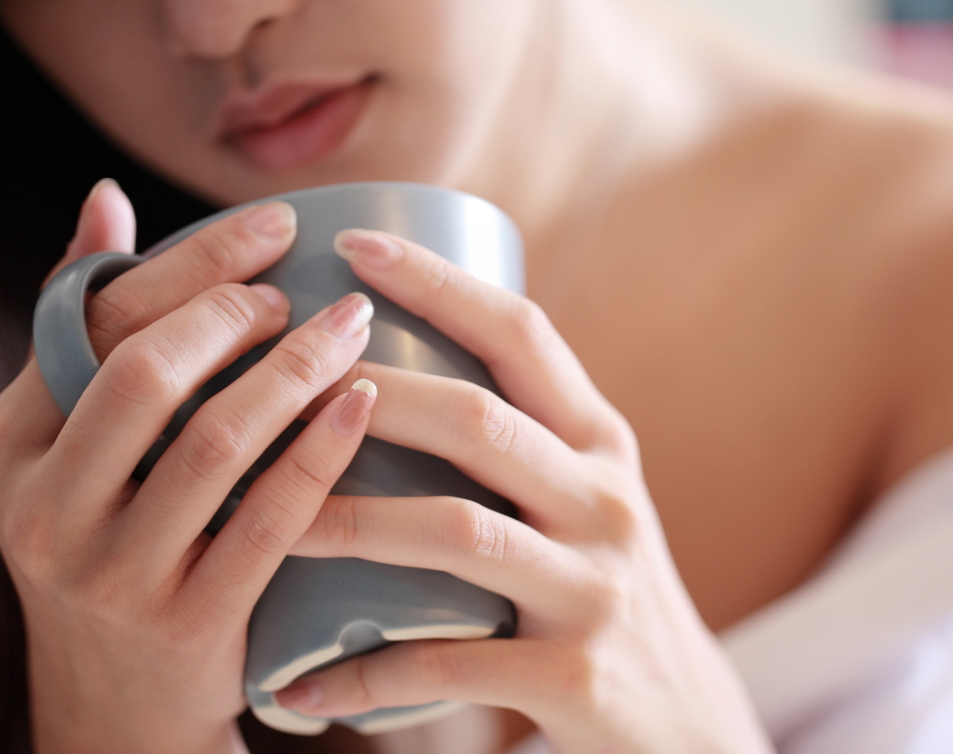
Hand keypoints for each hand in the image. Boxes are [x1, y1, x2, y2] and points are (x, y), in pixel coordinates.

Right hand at [0, 182, 377, 753]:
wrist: (117, 703)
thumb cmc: (115, 542)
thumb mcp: (74, 447)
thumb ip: (90, 330)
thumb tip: (105, 196)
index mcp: (11, 444)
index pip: (95, 322)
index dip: (193, 262)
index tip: (276, 225)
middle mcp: (46, 507)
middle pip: (145, 373)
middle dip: (237, 313)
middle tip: (307, 293)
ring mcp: (112, 572)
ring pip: (214, 442)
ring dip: (294, 372)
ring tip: (350, 330)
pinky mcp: (187, 621)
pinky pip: (268, 519)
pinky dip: (321, 453)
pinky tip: (362, 404)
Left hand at [275, 229, 773, 753]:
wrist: (683, 718)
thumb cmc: (600, 587)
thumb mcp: (586, 496)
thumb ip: (521, 439)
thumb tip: (393, 374)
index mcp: (601, 443)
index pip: (522, 335)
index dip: (438, 282)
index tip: (352, 245)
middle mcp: (605, 501)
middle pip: (478, 420)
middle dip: (370, 393)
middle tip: (284, 385)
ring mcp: (594, 589)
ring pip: (456, 533)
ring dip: (348, 522)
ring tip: (270, 523)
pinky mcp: (575, 675)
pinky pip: (450, 667)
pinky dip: (368, 673)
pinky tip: (303, 686)